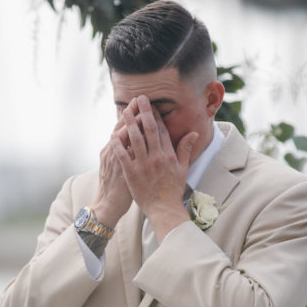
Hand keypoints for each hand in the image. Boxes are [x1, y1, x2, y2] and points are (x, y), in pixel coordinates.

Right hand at [90, 112, 133, 227]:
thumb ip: (123, 149)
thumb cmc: (115, 185)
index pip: (122, 126)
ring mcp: (115, 160)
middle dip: (132, 113)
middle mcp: (111, 151)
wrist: (107, 205)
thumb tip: (132, 137)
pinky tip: (140, 138)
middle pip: (122, 128)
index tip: (139, 101)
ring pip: (123, 138)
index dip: (131, 114)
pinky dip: (132, 145)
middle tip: (141, 99)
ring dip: (133, 125)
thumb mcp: (116, 164)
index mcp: (112, 148)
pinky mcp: (121, 171)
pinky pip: (126, 154)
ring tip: (142, 113)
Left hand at [112, 95, 197, 240]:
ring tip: (125, 111)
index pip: (161, 131)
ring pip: (135, 139)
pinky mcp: (132, 174)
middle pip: (149, 130)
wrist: (163, 209)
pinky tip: (113, 135)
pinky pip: (123, 156)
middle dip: (143, 112)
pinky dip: (118, 145)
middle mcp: (156, 157)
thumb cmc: (173, 189)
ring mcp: (143, 165)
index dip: (155, 116)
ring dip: (129, 123)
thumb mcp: (183, 168)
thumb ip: (185, 149)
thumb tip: (194, 133)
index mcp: (168, 155)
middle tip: (139, 98)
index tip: (150, 105)